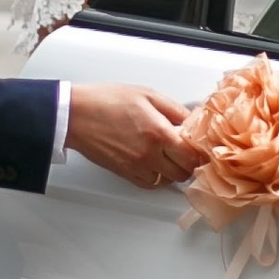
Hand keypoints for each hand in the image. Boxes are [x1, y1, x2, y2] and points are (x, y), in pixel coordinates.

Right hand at [65, 84, 198, 190]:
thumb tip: (192, 119)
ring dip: (173, 170)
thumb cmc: (107, 100)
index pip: (192, 155)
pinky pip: (150, 184)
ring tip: (169, 155)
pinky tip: (155, 163)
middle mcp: (149, 153)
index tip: (201, 148)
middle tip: (186, 150)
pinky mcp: (125, 173)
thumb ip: (174, 109)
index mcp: (158, 132)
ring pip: (167, 180)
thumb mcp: (147, 95)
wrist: (77, 115)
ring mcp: (137, 166)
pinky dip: (157, 177)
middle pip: (183, 172)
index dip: (200, 153)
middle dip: (189, 162)